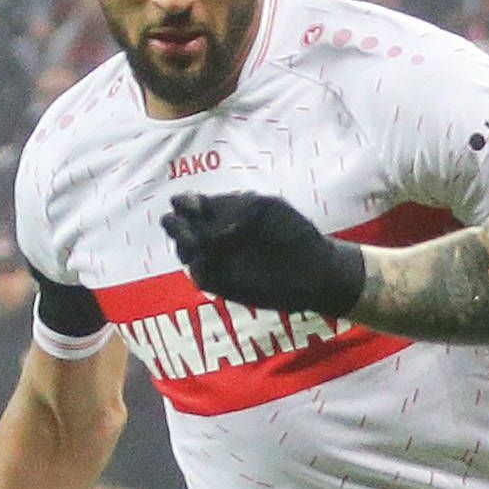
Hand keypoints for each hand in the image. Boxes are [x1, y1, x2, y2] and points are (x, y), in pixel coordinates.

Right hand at [160, 191, 364, 318]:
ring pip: (185, 252)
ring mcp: (218, 260)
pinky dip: (198, 269)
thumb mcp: (267, 209)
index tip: (184, 203)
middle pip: (179, 227)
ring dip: (183, 246)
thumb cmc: (293, 233)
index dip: (183, 202)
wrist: (314, 271)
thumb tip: (206, 218)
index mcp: (223, 211)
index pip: (190, 204)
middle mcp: (215, 236)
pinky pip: (200, 276)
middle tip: (179, 224)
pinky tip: (205, 263)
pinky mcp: (223, 285)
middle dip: (175, 225)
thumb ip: (235, 207)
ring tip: (195, 244)